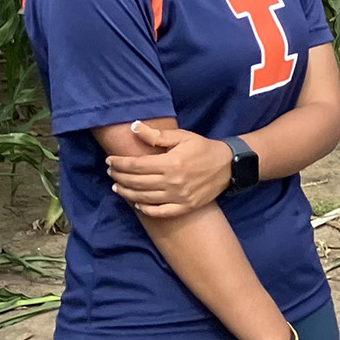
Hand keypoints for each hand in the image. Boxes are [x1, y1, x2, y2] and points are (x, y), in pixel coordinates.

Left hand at [106, 121, 231, 216]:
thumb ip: (157, 135)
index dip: (119, 163)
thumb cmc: (203, 148)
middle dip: (119, 176)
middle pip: (136, 182)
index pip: (136, 165)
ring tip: (118, 186)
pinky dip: (146, 209)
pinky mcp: (185, 206)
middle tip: (111, 173)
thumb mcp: (182, 137)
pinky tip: (137, 203)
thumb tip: (134, 127)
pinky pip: (160, 212)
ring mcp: (179, 196)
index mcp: (171, 162)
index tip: (109, 161)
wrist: (230, 165)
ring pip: (144, 198)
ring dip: (127, 192)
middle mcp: (173, 182)